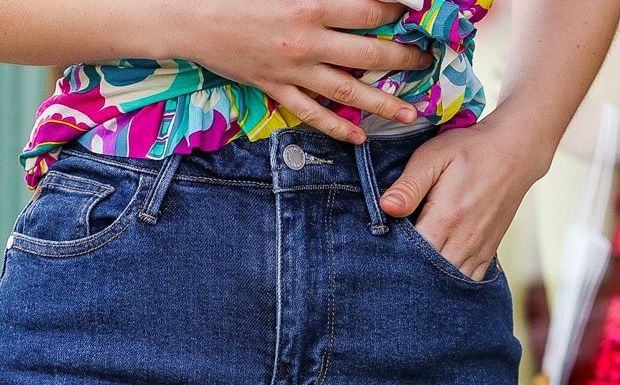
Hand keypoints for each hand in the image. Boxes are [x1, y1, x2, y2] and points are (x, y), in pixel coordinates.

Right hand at [163, 0, 433, 143]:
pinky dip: (338, 127)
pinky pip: (313, 114)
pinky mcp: (276, 89)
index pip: (370, 9)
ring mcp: (293, 70)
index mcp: (312, 3)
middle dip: (403, 58)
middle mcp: (308, 41)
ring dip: (382, 104)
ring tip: (409, 113)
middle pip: (369, 53)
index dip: (399, 11)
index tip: (420, 16)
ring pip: (348, 92)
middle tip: (427, 63)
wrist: (192, 18)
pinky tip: (359, 136)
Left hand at [379, 109, 549, 278]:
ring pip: (448, 284)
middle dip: (408, 275)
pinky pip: (467, 282)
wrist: (515, 152)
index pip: (411, 255)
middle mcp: (464, 241)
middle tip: (391, 270)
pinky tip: (437, 279)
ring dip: (429, 283)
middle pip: (428, 276)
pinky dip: (451, 285)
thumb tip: (386, 207)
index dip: (393, 258)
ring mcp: (478, 251)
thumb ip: (410, 184)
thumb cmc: (470, 150)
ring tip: (411, 276)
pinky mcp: (488, 254)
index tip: (380, 253)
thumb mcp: (434, 156)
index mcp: (445, 219)